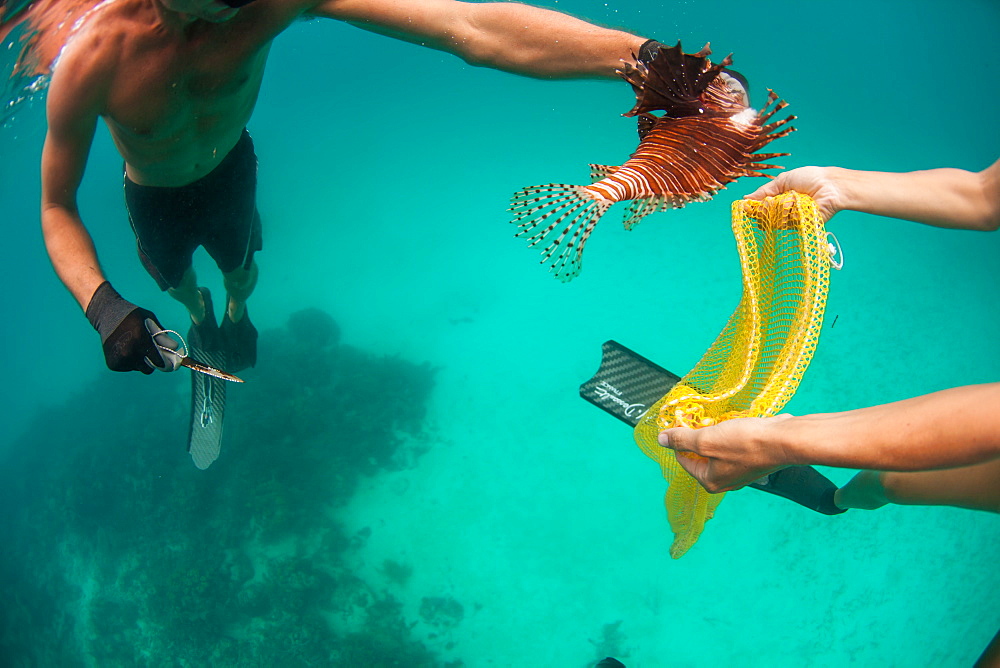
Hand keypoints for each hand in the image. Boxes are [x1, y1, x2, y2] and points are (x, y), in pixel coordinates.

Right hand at [85, 281, 169, 373]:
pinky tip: (126, 349)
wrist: (107, 315)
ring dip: (142, 362)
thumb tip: (175, 349)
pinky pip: (129, 367)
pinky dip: (131, 362)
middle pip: (149, 369)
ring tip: (136, 348)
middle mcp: (129, 351)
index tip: (169, 363)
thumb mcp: (151, 320)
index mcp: (140, 340)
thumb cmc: (133, 317)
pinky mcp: (113, 364)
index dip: (165, 363)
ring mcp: (119, 359)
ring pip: (139, 368)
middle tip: (153, 356)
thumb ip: (163, 336)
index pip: (158, 360)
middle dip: (154, 363)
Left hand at [657, 415, 794, 492]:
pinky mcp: (753, 458)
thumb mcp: (705, 439)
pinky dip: (730, 433)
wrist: (784, 440)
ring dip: (714, 433)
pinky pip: (733, 445)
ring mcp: (740, 470)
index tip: (680, 422)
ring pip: (717, 448)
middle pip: (700, 455)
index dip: (679, 439)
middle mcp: (725, 480)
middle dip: (697, 435)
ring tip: (717, 421)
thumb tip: (661, 439)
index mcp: (710, 481)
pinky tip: (733, 424)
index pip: (683, 460)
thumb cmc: (745, 443)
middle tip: (698, 419)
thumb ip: (681, 439)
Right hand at [743, 166, 844, 222]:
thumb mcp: (783, 180)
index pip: (761, 206)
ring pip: (773, 219)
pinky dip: (789, 213)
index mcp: (779, 197)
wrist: (830, 187)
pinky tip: (796, 205)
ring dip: (779, 209)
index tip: (745, 207)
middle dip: (763, 209)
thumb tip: (746, 199)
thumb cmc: (810, 179)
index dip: (753, 207)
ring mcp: (790, 219)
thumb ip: (764, 191)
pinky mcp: (798, 226)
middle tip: (766, 205)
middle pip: (764, 215)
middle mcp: (783, 209)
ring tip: (791, 199)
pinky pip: (785, 223)